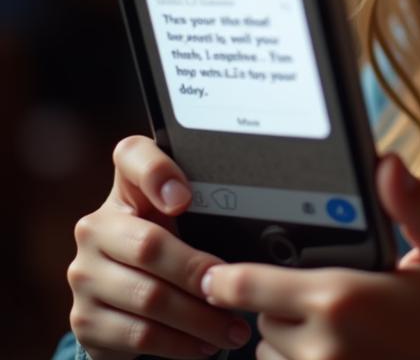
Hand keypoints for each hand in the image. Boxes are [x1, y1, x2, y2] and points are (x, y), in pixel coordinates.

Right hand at [67, 135, 252, 359]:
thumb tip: (258, 208)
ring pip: (149, 297)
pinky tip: (205, 345)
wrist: (123, 299)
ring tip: (233, 328)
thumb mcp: (183, 217)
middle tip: (237, 289)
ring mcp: (84, 276)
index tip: (185, 198)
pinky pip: (138, 334)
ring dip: (200, 318)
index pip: (131, 155)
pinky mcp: (85, 320)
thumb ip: (205, 201)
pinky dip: (180, 343)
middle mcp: (94, 228)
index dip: (157, 172)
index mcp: (123, 189)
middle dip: (200, 272)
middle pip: (150, 246)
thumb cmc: (168, 243)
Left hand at [202, 154, 419, 359]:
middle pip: (262, 315)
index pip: (249, 285)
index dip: (228, 275)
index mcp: (345, 298)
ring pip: (271, 350)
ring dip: (290, 334)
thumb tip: (386, 164)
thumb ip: (415, 205)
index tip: (218, 269)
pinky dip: (302, 358)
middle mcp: (325, 346)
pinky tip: (339, 344)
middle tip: (324, 284)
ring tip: (337, 319)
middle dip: (281, 297)